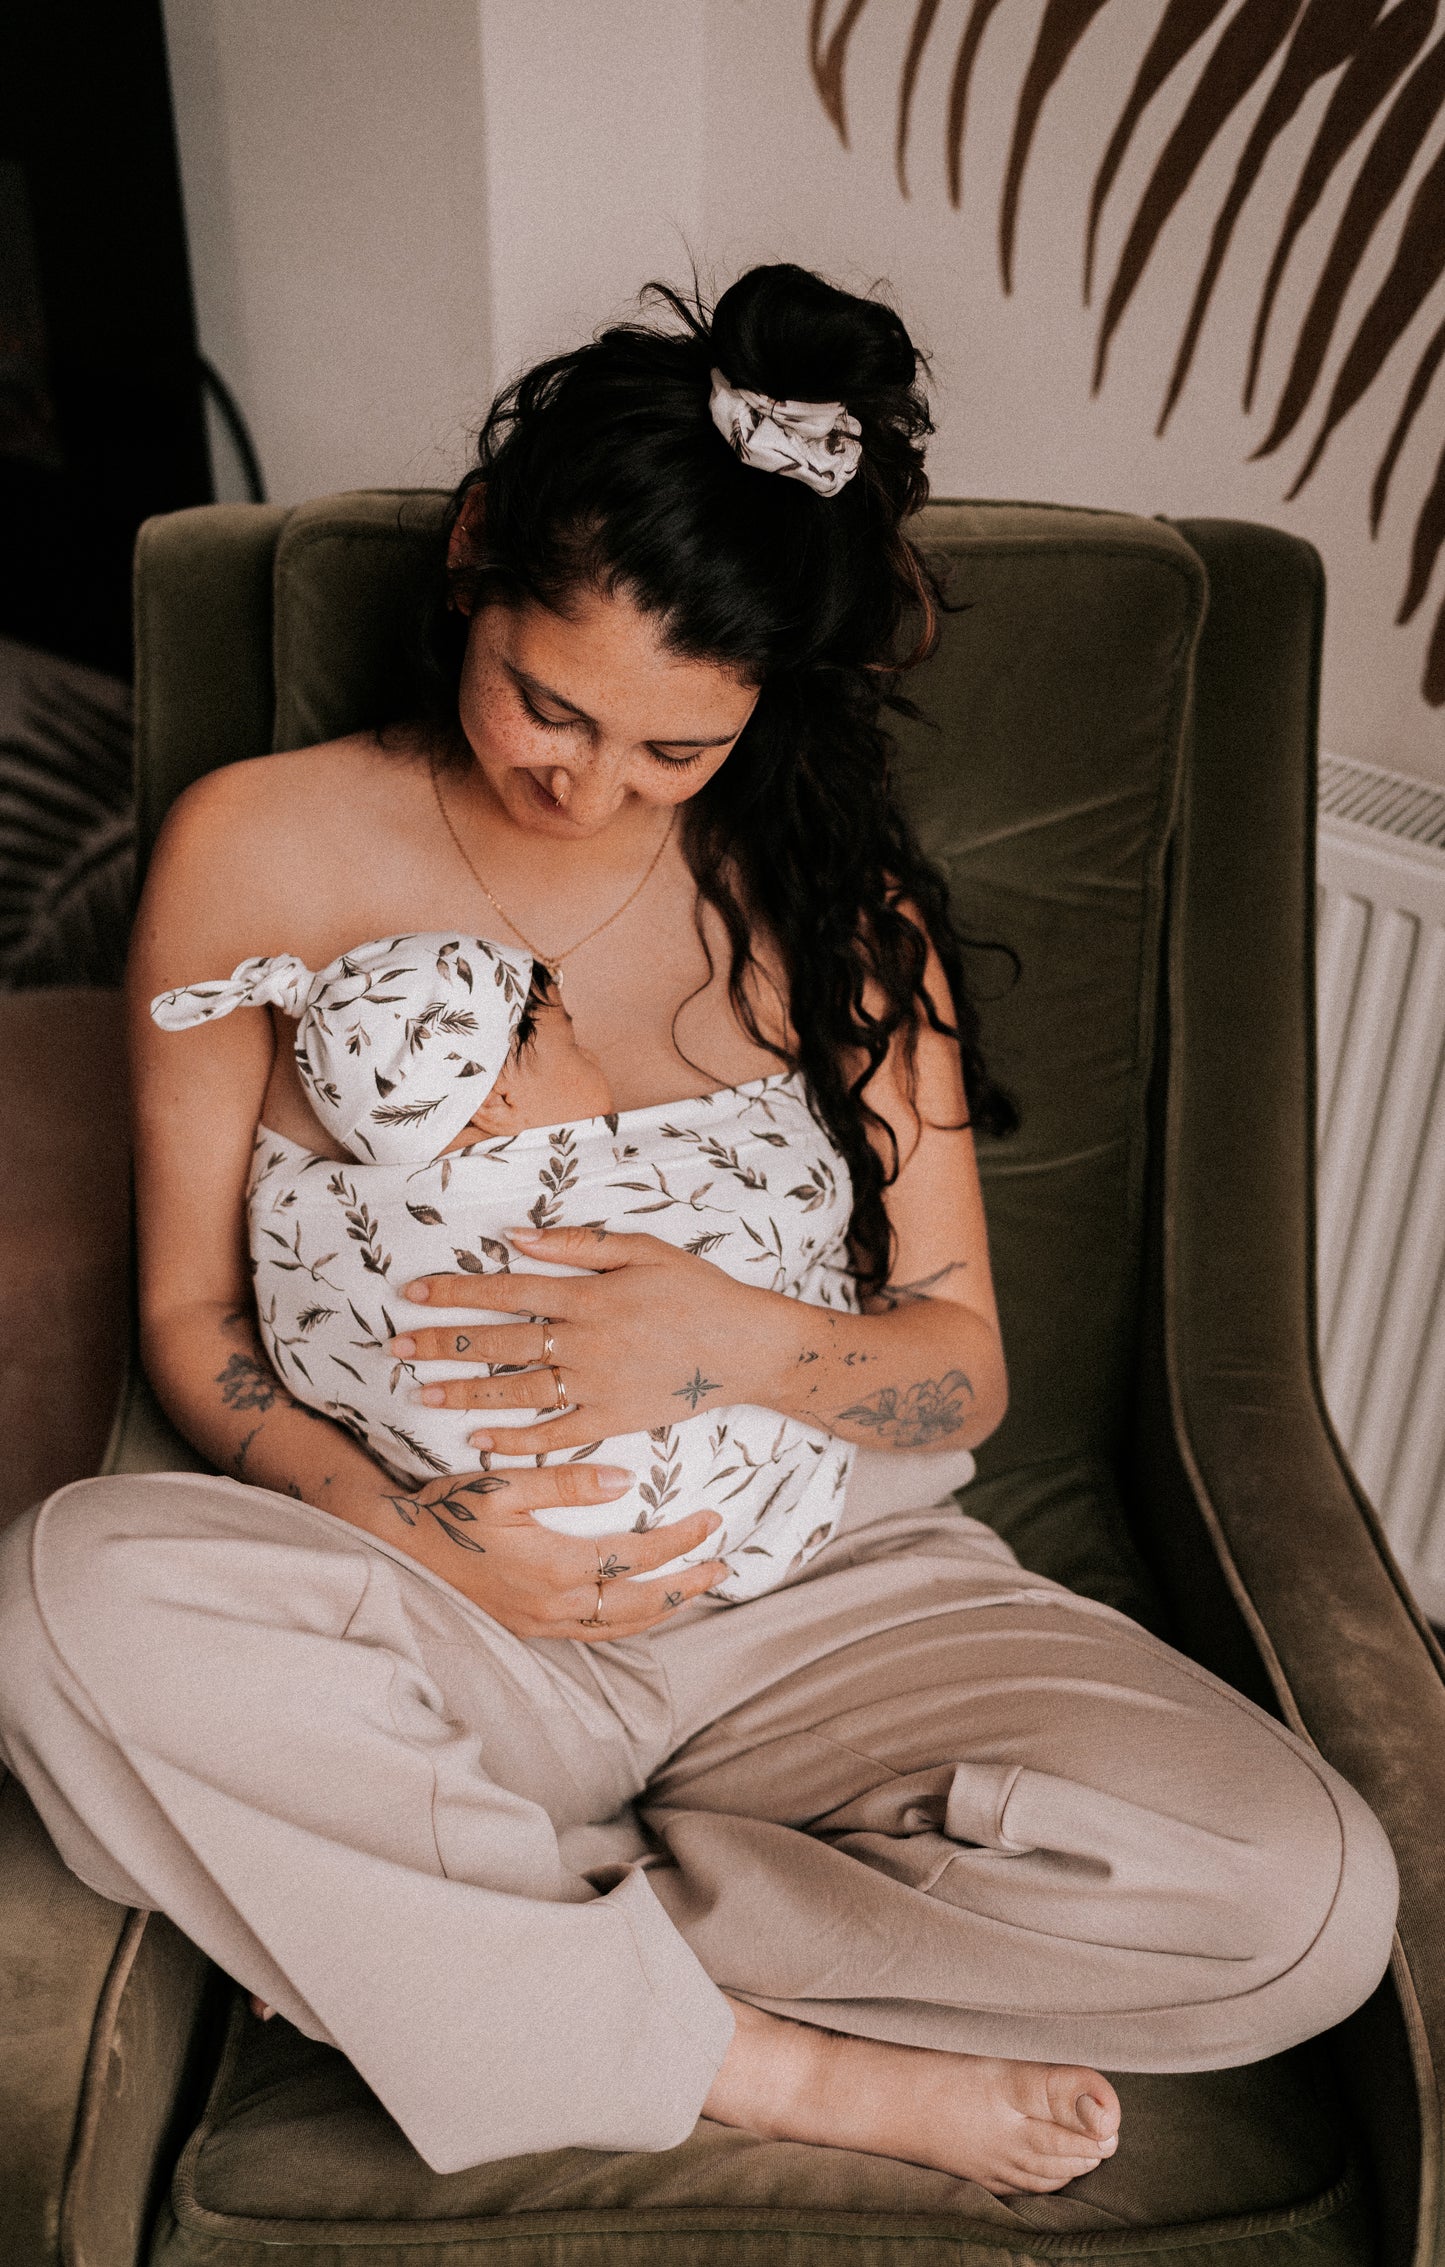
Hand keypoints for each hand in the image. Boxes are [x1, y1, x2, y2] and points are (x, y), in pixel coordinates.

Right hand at [371, 1458, 727, 1641]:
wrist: (398, 1547)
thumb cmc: (449, 1509)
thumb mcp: (503, 1484)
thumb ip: (565, 1482)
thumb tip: (624, 1481)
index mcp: (554, 1566)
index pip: (636, 1558)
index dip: (680, 1542)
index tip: (711, 1521)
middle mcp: (554, 1604)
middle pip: (639, 1604)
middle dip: (686, 1585)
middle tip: (724, 1566)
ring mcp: (542, 1622)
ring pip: (619, 1627)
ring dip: (664, 1610)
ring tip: (695, 1589)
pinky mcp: (530, 1627)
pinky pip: (594, 1635)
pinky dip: (629, 1624)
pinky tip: (642, 1609)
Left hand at [388, 1224, 775, 1455]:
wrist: (747, 1347)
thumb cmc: (698, 1290)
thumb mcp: (643, 1249)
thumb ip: (578, 1245)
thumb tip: (516, 1238)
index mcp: (588, 1297)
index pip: (506, 1290)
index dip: (455, 1292)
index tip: (413, 1293)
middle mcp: (584, 1343)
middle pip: (498, 1342)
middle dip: (442, 1344)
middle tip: (395, 1348)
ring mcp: (596, 1386)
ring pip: (515, 1390)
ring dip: (464, 1391)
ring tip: (421, 1392)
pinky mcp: (612, 1421)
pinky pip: (553, 1434)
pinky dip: (514, 1439)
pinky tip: (477, 1438)